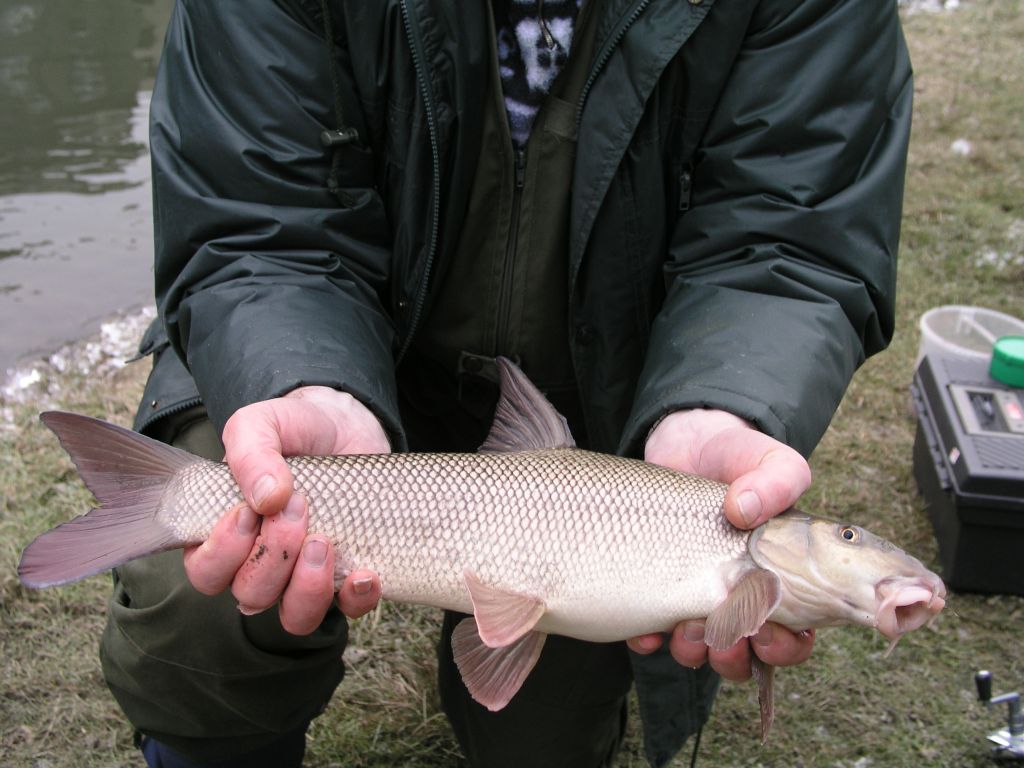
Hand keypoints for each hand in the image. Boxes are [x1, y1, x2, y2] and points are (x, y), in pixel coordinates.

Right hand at [182, 386, 388, 634]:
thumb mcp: (262, 423)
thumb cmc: (293, 429)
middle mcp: (262, 564)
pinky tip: (364, 572)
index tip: (247, 512)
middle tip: (296, 508)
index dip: (222, 553)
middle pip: (250, 595)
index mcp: (226, 535)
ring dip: (307, 586)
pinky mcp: (347, 574)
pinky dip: (355, 598)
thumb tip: (266, 497)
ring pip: (295, 617)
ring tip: (324, 540)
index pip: (206, 572)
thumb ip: (249, 451)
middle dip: (272, 556)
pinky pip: (348, 609)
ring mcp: (305, 574)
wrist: (347, 425)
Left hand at [629, 409, 814, 679]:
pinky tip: (646, 629)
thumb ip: (776, 481)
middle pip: (747, 656)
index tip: (768, 631)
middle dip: (736, 658)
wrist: (688, 443)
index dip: (786, 648)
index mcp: (780, 580)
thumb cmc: (741, 458)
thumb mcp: (772, 462)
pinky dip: (648, 638)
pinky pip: (650, 630)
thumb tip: (744, 510)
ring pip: (700, 651)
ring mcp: (695, 595)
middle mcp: (739, 596)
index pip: (795, 635)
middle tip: (725, 636)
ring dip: (694, 651)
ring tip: (685, 628)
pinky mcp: (655, 586)